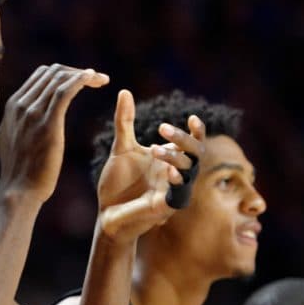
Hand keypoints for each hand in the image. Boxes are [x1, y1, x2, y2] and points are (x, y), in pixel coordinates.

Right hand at [0, 64, 108, 202]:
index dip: (64, 74)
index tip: (81, 81)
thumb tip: (20, 119)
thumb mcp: (9, 140)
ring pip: (60, 77)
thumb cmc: (18, 173)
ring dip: (84, 74)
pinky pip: (65, 90)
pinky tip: (95, 78)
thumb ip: (16, 124)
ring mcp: (32, 112)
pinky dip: (82, 79)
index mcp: (12, 106)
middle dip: (76, 72)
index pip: (41, 76)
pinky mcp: (48, 123)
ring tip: (102, 79)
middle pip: (51, 72)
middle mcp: (20, 104)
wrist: (18, 192)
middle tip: (95, 79)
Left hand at [96, 89, 204, 241]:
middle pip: (196, 154)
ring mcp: (174, 191)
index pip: (193, 143)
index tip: (192, 117)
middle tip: (163, 129)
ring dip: (176, 158)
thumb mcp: (122, 148)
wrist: (106, 213)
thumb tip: (124, 91)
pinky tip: (170, 172)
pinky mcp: (167, 208)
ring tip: (154, 149)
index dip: (197, 131)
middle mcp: (177, 174)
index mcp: (171, 159)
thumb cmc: (117, 182)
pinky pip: (180, 194)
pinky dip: (177, 182)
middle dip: (184, 140)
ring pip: (189, 172)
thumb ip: (125, 122)